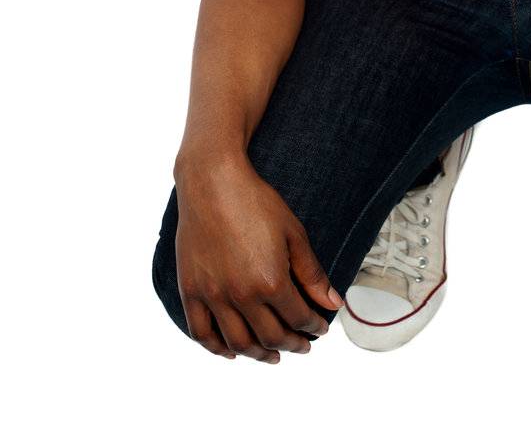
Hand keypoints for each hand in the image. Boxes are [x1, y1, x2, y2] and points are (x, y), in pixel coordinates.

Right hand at [175, 156, 342, 361]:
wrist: (212, 182)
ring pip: (238, 342)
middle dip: (292, 344)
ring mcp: (213, 295)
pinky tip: (231, 351)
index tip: (321, 329)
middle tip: (302, 346)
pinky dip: (217, 349)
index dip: (314, 326)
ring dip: (258, 354)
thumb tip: (333, 303)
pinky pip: (201, 333)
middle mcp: (241, 295)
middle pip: (271, 337)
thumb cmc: (256, 202)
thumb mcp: (294, 233)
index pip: (298, 318)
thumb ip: (312, 274)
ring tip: (272, 355)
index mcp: (271, 281)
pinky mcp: (190, 290)